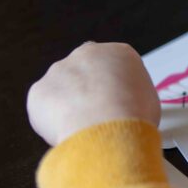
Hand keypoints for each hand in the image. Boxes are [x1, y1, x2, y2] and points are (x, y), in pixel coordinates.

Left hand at [28, 42, 160, 145]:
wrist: (107, 128)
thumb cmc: (134, 116)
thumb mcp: (149, 100)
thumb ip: (131, 94)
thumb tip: (122, 105)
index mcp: (118, 53)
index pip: (114, 66)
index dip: (113, 88)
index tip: (115, 105)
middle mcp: (86, 54)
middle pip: (84, 72)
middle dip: (86, 92)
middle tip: (96, 117)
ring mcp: (59, 70)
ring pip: (61, 90)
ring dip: (67, 106)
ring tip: (82, 130)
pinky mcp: (38, 90)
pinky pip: (44, 108)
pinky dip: (51, 122)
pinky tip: (67, 133)